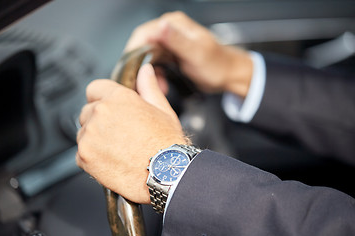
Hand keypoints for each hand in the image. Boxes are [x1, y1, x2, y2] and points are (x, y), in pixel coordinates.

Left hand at [76, 64, 186, 203]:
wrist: (166, 174)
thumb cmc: (167, 144)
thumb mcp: (162, 109)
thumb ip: (148, 87)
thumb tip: (145, 71)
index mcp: (118, 98)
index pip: (94, 88)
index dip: (102, 98)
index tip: (110, 109)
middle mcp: (100, 113)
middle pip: (87, 111)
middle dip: (99, 120)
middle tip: (119, 133)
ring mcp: (89, 136)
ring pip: (83, 133)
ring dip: (94, 139)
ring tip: (118, 149)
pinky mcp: (84, 157)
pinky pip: (81, 154)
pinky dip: (92, 158)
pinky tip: (112, 161)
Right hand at [125, 11, 252, 97]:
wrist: (228, 74)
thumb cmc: (217, 64)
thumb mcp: (196, 53)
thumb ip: (177, 40)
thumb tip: (161, 26)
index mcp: (174, 25)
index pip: (143, 34)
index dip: (133, 52)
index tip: (128, 70)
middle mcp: (169, 31)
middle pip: (142, 46)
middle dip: (138, 67)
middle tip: (137, 84)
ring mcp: (169, 43)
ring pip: (146, 57)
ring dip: (146, 74)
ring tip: (152, 88)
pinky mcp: (170, 55)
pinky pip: (154, 65)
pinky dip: (154, 76)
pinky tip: (160, 86)